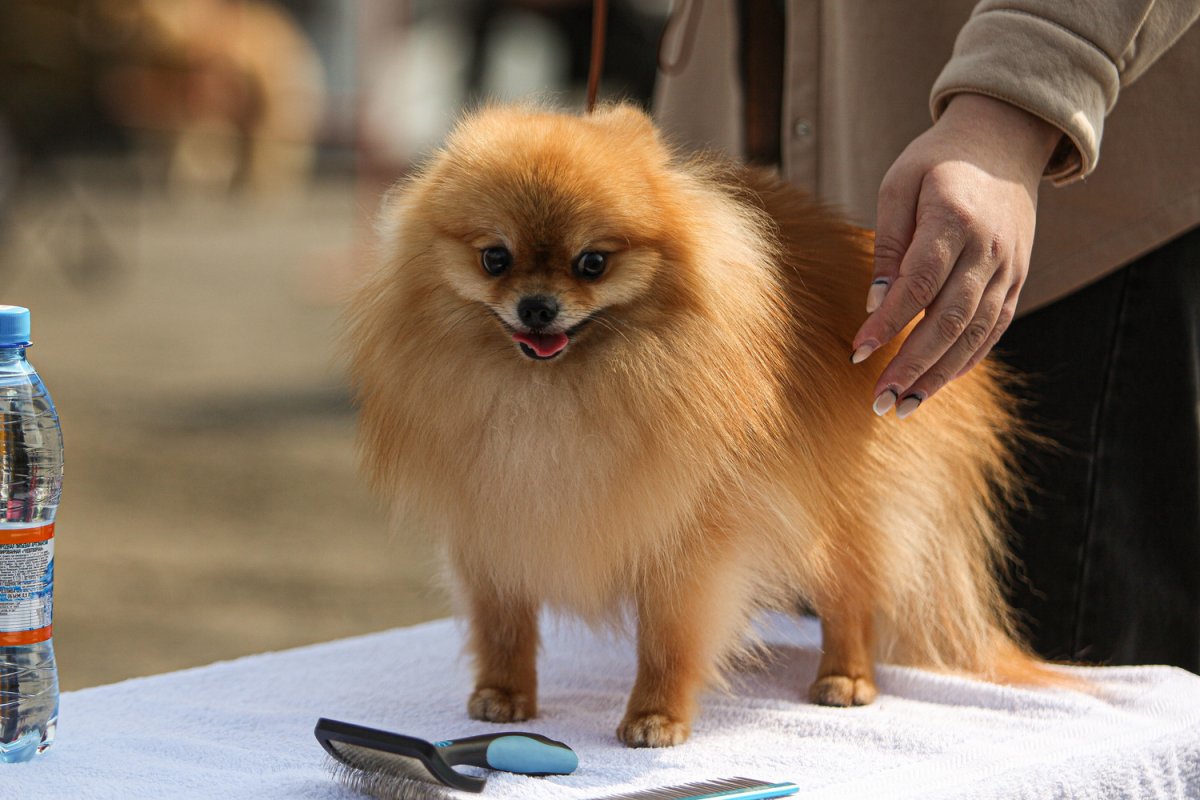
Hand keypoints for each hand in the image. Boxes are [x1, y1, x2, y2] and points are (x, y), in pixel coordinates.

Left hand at [851, 93, 1061, 417]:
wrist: (1005, 139)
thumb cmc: (938, 161)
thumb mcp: (900, 185)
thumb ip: (888, 243)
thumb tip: (876, 304)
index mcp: (955, 218)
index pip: (919, 284)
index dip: (888, 323)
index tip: (858, 354)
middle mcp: (989, 248)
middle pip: (950, 319)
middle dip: (913, 365)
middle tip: (880, 400)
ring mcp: (1010, 267)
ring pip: (975, 333)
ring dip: (939, 375)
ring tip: (904, 405)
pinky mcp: (1018, 278)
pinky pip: (994, 329)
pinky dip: (967, 360)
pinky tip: (937, 383)